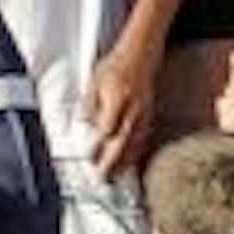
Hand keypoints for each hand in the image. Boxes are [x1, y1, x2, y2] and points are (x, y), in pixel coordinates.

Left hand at [84, 46, 156, 177]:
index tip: (89, 158)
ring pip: (134, 144)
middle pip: (122, 142)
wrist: (141, 55)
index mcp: (117, 100)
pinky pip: (143, 139)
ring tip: (114, 177)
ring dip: (124, 163)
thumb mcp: (94, 80)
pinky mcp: (149, 116)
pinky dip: (136, 153)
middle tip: (101, 178)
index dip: (98, 146)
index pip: (106, 129)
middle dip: (111, 162)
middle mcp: (132, 110)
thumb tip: (84, 124)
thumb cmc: (115, 67)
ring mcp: (143, 114)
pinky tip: (129, 163)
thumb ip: (89, 104)